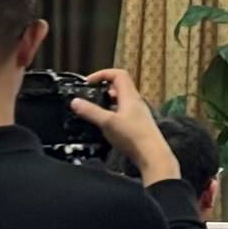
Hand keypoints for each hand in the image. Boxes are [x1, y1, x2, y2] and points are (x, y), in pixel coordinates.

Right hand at [72, 69, 177, 185]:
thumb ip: (91, 112)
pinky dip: (112, 112)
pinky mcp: (137, 124)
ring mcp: (138, 112)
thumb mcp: (107, 123)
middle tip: (89, 95)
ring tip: (94, 109)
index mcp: (130, 96)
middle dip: (103, 88)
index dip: (103, 74)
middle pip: (120, 86)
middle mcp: (136, 101)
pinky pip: (123, 111)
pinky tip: (105, 123)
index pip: (118, 74)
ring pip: (121, 100)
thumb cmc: (132, 136)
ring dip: (107, 101)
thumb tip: (75, 101)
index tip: (88, 82)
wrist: (151, 155)